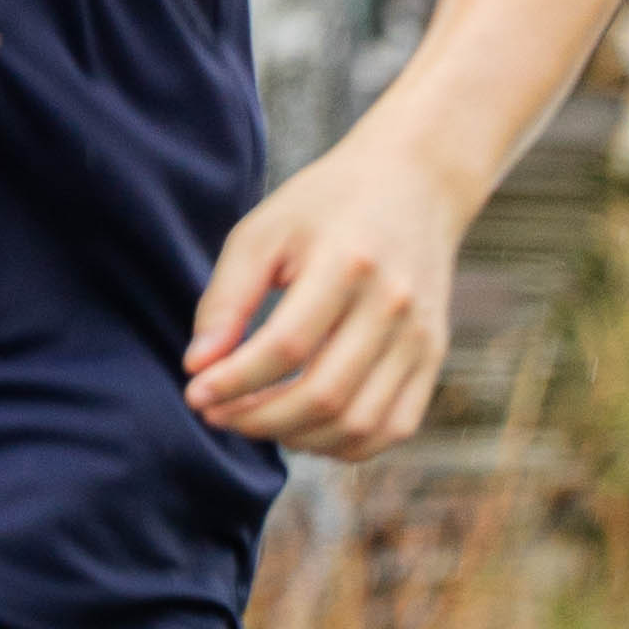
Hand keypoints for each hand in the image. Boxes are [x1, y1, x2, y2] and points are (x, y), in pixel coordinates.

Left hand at [182, 131, 479, 457]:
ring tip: (253, 421)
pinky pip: (394, 427)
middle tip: (215, 414)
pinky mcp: (433, 357)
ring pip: (359, 423)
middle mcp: (393, 306)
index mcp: (347, 263)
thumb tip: (198, 367)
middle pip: (323, 394)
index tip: (195, 393)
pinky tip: (303, 429)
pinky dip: (344, 445)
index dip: (234, 381)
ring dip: (296, 438)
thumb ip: (226, 298)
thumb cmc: (324, 206)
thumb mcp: (264, 231)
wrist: (413, 183)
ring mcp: (421, 337)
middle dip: (257, 418)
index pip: (285, 347)